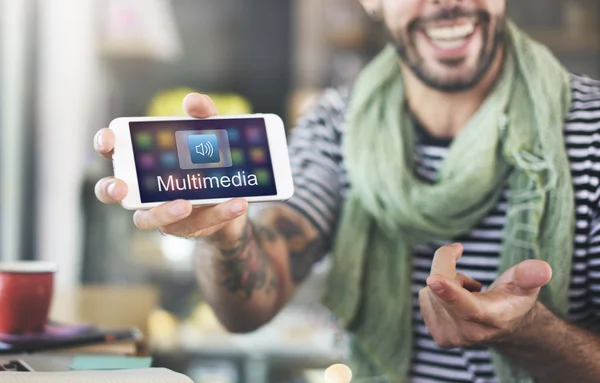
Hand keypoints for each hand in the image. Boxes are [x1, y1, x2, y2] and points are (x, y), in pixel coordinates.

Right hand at [93, 93, 247, 241]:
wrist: (236, 195)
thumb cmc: (211, 160)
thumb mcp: (213, 132)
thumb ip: (204, 115)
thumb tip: (192, 101)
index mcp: (143, 161)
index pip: (113, 151)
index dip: (105, 144)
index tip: (110, 139)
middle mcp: (143, 189)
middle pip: (112, 192)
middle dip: (110, 189)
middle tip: (120, 187)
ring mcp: (162, 211)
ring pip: (147, 220)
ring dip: (162, 212)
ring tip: (186, 203)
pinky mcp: (187, 227)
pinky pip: (200, 223)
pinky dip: (221, 212)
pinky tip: (238, 203)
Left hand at [418, 243, 552, 347]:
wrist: (506, 326)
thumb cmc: (514, 298)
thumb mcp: (526, 284)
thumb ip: (530, 275)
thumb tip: (542, 269)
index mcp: (492, 318)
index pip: (467, 306)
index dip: (449, 291)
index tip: (433, 280)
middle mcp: (469, 333)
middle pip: (440, 286)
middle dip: (449, 267)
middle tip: (472, 278)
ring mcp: (450, 337)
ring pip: (430, 290)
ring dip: (445, 282)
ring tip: (469, 293)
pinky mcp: (437, 336)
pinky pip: (425, 297)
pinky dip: (437, 292)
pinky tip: (456, 301)